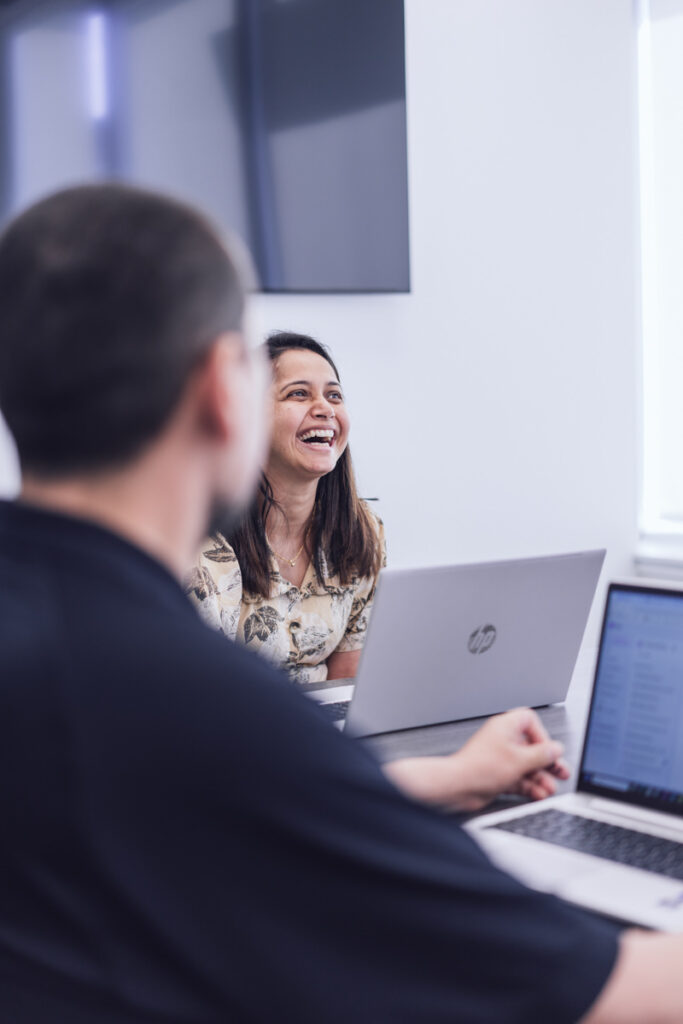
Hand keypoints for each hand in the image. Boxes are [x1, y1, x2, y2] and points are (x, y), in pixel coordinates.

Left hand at [383, 708, 568, 812]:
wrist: (458, 787)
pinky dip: (529, 786)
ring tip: (550, 788)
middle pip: (531, 747)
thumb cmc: (479, 768)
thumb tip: (556, 749)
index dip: (542, 735)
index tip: (548, 750)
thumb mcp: (520, 760)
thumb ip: (541, 755)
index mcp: (505, 727)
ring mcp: (500, 758)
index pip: (529, 721)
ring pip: (526, 765)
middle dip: (547, 762)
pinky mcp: (497, 775)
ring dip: (540, 777)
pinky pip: (518, 778)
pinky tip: (538, 794)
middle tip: (561, 772)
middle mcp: (502, 740)